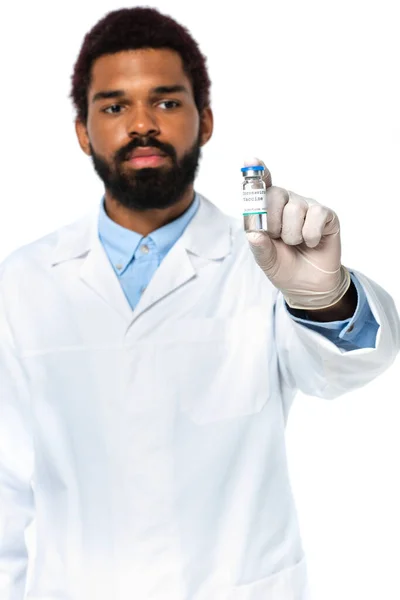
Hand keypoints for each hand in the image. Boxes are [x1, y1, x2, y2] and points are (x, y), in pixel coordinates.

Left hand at [244, 157, 350, 309]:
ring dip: (292, 234)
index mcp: (268, 210)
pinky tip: (312, 242)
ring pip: (295, 208)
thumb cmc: (285, 267)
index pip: (262, 186)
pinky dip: (310, 235)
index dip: (256, 172)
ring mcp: (307, 207)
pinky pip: (316, 215)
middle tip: (278, 238)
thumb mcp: (266, 260)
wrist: (309, 286)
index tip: (250, 160)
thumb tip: (253, 234)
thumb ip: (259, 247)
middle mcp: (287, 203)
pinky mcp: (326, 215)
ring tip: (296, 243)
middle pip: (275, 194)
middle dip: (272, 222)